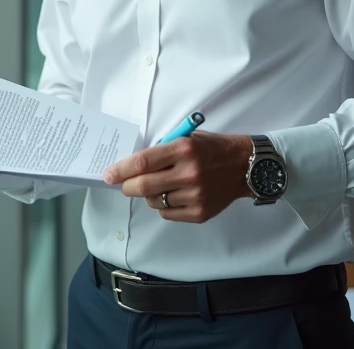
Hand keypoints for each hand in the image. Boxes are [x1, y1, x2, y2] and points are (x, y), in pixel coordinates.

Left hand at [103, 132, 251, 222]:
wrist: (244, 166)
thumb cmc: (211, 149)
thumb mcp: (186, 138)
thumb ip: (161, 150)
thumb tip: (130, 166)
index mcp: (183, 149)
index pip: (142, 162)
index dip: (121, 170)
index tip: (109, 174)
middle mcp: (189, 172)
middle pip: (144, 185)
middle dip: (126, 186)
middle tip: (123, 185)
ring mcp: (195, 195)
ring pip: (154, 201)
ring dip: (149, 195)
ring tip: (160, 185)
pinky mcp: (200, 212)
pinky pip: (168, 213)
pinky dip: (164, 205)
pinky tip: (173, 195)